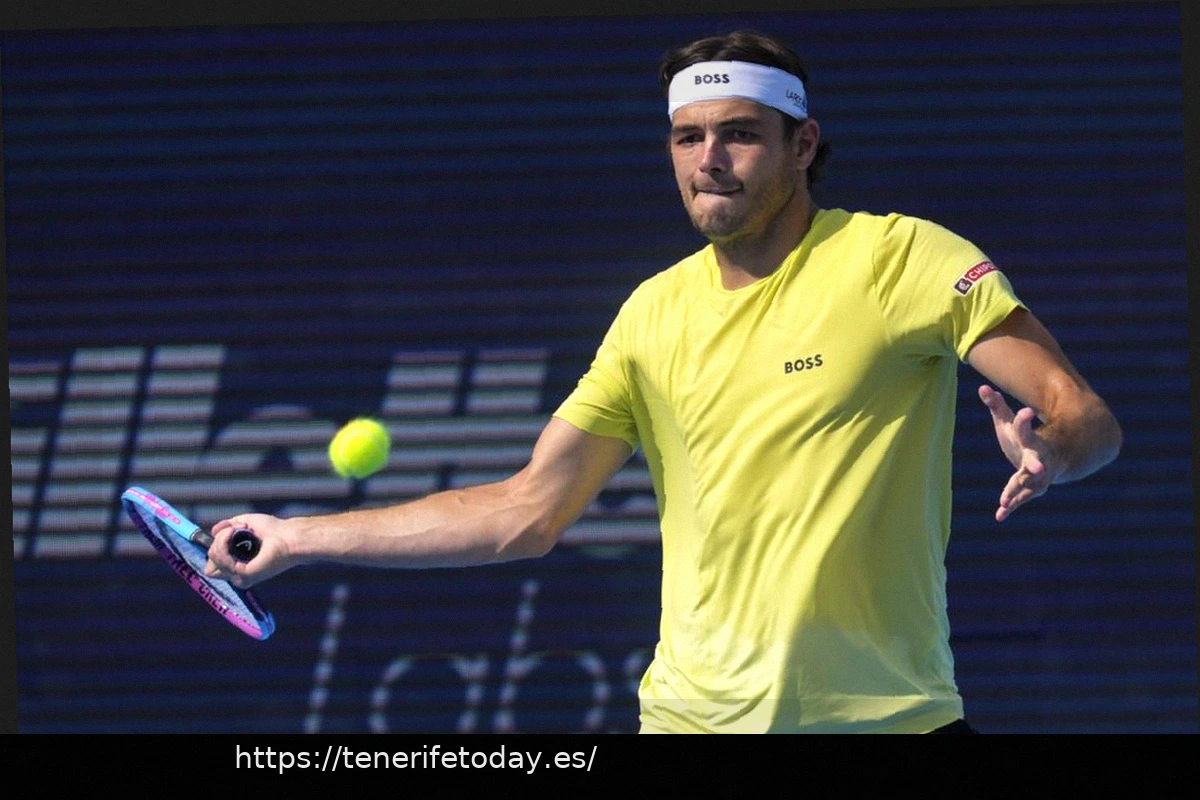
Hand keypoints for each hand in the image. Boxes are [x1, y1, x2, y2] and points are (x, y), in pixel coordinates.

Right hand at [204, 513, 297, 587]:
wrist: (288, 535)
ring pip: (213, 560)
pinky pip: (222, 559)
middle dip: (217, 544)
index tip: (226, 534)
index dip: (214, 551)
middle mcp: (237, 576)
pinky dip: (225, 541)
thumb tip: (213, 531)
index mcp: (237, 568)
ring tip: (239, 529)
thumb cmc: (272, 530)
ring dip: (222, 539)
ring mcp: (241, 577)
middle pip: (209, 566)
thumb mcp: (243, 523)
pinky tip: (237, 532)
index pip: (211, 569)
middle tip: (234, 530)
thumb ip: (226, 527)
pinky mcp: (245, 575)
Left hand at [978, 384, 1058, 521]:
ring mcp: (1036, 476)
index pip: (1026, 429)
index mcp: (1029, 439)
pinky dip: (1011, 506)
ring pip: (1029, 485)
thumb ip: (996, 406)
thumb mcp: (1008, 422)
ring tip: (1004, 501)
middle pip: (1036, 461)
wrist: (1045, 458)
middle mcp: (1037, 458)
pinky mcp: (1031, 489)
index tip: (1026, 411)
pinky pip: (1021, 499)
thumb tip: (982, 388)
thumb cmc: (1021, 438)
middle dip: (1037, 466)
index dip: (1024, 419)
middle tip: (1040, 470)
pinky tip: (999, 515)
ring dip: (1018, 492)